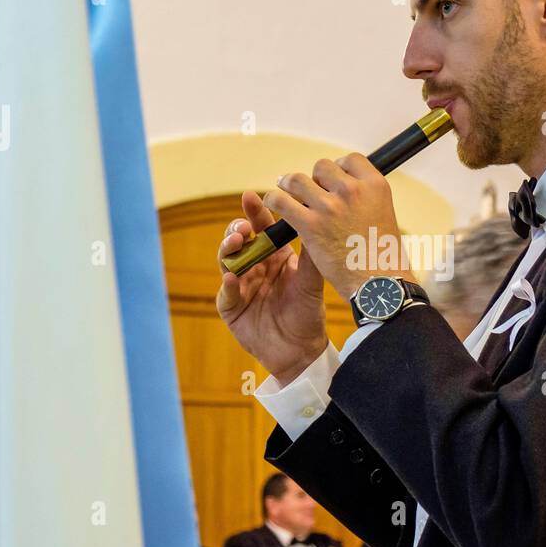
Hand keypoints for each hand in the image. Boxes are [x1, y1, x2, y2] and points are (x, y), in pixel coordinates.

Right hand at [216, 191, 329, 385]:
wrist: (301, 350)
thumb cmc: (308, 314)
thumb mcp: (312, 281)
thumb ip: (311, 255)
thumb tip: (319, 220)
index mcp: (274, 256)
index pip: (261, 228)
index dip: (254, 212)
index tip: (251, 196)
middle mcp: (254, 267)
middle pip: (239, 240)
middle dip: (236, 228)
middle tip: (242, 225)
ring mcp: (240, 285)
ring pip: (227, 261)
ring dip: (228, 249)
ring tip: (236, 242)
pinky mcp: (231, 306)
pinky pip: (226, 292)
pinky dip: (228, 284)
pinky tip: (232, 277)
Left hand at [263, 154, 412, 301]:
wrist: (379, 285)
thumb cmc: (384, 257)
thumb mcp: (384, 216)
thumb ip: (366, 200)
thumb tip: (347, 194)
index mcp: (375, 185)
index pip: (349, 160)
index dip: (337, 168)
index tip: (331, 182)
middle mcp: (352, 190)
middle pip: (322, 167)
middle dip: (314, 179)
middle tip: (309, 193)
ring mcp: (330, 206)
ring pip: (297, 180)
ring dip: (289, 185)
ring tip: (285, 192)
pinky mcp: (311, 225)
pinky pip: (281, 201)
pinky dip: (273, 200)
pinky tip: (273, 204)